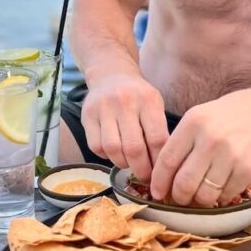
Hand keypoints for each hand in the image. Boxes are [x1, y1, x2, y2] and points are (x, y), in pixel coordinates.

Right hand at [82, 63, 168, 179]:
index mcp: (148, 100)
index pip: (157, 139)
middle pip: (134, 148)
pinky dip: (106, 156)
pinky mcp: (87, 115)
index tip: (162, 174)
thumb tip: (164, 168)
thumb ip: (159, 131)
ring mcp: (103, 108)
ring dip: (123, 163)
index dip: (160, 162)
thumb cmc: (138, 95)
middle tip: (145, 177)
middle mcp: (124, 102)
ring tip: (129, 164)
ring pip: (112, 149)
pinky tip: (114, 152)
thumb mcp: (155, 105)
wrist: (111, 73)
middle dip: (141, 170)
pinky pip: (96, 146)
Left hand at [149, 86, 250, 207]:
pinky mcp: (250, 171)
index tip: (156, 192)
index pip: (167, 160)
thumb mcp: (202, 115)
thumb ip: (184, 141)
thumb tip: (165, 173)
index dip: (159, 181)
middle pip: (183, 183)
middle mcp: (210, 140)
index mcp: (194, 123)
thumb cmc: (233, 114)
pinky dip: (221, 196)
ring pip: (205, 195)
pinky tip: (222, 186)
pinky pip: (227, 195)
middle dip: (178, 197)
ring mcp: (231, 157)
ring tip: (202, 194)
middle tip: (179, 198)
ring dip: (200, 200)